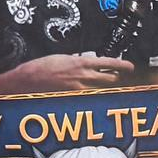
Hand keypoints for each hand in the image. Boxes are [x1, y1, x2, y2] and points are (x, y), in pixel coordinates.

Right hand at [0, 52, 136, 92]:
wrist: (27, 80)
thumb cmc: (42, 67)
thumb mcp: (63, 58)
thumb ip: (79, 62)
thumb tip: (89, 64)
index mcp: (82, 63)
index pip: (109, 63)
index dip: (122, 65)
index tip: (130, 67)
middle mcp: (83, 77)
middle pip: (110, 79)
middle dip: (116, 78)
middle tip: (120, 78)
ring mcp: (79, 90)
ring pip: (101, 90)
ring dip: (106, 88)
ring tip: (109, 87)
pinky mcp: (72, 99)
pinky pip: (89, 98)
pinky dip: (93, 97)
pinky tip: (93, 97)